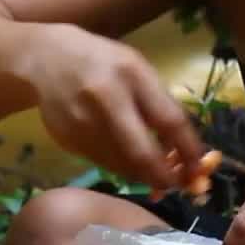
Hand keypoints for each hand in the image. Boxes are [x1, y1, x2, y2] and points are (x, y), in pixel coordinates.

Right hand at [28, 24, 206, 188]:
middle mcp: (105, 99)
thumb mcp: (136, 67)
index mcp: (131, 73)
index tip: (200, 168)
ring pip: (122, 165)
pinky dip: (120, 167)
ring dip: (143, 175)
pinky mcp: (68, 140)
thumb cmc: (101, 61)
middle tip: (176, 185)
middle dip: (164, 176)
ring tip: (154, 173)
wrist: (44, 59)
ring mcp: (82, 123)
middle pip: (142, 152)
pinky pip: (103, 163)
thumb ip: (159, 103)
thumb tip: (185, 150)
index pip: (169, 120)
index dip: (188, 150)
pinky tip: (125, 160)